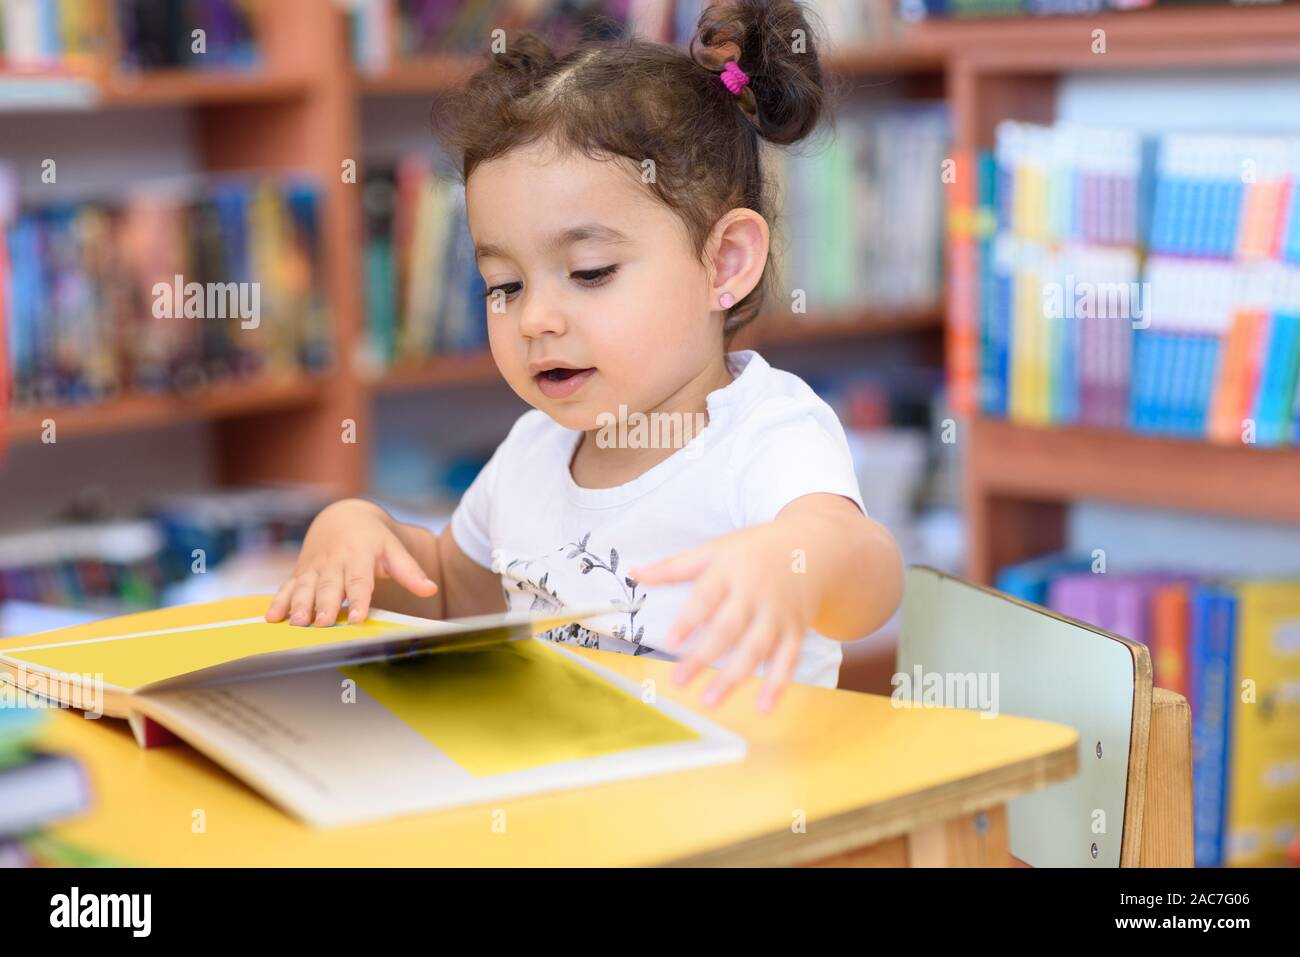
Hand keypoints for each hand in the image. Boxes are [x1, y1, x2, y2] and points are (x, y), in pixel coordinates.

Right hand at [265, 499, 437, 626]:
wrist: (342, 517)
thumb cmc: (372, 539)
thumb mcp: (393, 550)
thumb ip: (410, 571)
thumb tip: (430, 589)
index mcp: (358, 556)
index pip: (359, 580)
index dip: (359, 599)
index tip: (359, 617)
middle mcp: (333, 562)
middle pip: (329, 586)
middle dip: (325, 605)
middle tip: (323, 623)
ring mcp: (314, 568)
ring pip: (305, 587)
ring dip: (299, 605)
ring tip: (297, 623)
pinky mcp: (300, 573)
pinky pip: (286, 587)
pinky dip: (278, 602)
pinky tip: (271, 618)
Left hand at [629, 523, 814, 713]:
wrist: (814, 548)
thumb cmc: (754, 550)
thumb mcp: (715, 549)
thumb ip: (674, 566)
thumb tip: (634, 574)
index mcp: (730, 571)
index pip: (706, 597)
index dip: (688, 620)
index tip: (669, 642)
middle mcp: (755, 593)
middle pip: (728, 628)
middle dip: (703, 656)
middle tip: (678, 682)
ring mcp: (777, 614)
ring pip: (756, 649)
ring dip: (734, 677)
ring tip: (709, 700)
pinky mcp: (796, 630)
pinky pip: (788, 660)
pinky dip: (777, 685)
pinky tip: (762, 707)